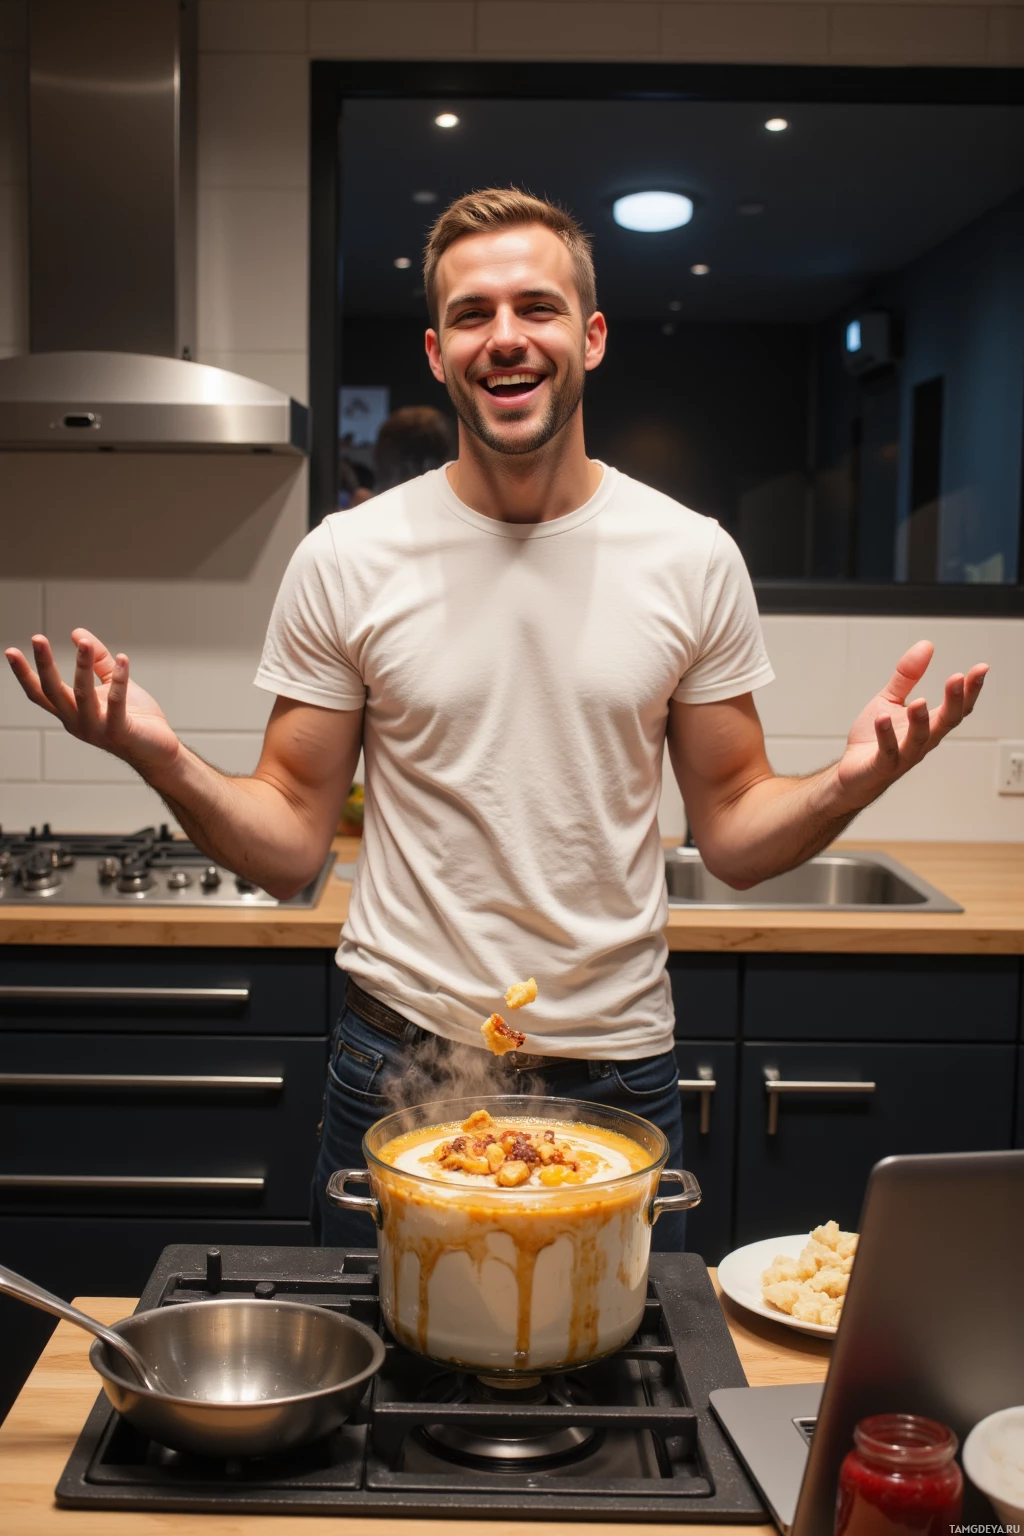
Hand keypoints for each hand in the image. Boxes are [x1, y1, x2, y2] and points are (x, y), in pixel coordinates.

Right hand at [4, 629, 180, 775]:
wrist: (159, 750)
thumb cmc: (135, 718)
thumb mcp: (111, 684)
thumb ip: (96, 660)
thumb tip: (78, 633)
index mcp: (71, 712)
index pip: (41, 693)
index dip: (24, 674)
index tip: (10, 651)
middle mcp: (78, 723)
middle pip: (53, 692)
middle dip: (44, 665)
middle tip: (37, 638)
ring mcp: (97, 729)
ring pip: (82, 694)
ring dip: (83, 666)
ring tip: (84, 643)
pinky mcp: (119, 732)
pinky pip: (116, 703)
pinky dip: (119, 680)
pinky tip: (123, 659)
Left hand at [834, 640, 986, 808]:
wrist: (853, 773)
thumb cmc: (873, 740)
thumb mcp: (890, 699)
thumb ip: (908, 676)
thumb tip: (926, 645)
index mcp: (929, 725)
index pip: (957, 707)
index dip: (970, 689)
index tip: (981, 668)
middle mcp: (922, 741)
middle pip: (946, 722)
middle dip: (954, 701)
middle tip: (958, 678)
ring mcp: (903, 755)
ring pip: (919, 739)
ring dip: (920, 720)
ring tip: (920, 701)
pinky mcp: (882, 765)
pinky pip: (887, 751)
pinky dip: (885, 735)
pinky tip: (882, 718)